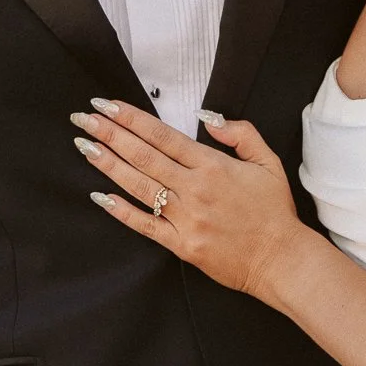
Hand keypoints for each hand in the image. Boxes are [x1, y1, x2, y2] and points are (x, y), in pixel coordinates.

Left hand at [72, 99, 306, 299]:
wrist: (281, 259)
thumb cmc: (274, 211)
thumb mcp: (268, 162)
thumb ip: (241, 134)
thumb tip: (207, 118)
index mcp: (213, 165)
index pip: (162, 135)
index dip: (132, 118)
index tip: (107, 105)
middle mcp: (195, 188)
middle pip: (143, 156)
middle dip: (110, 134)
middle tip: (83, 118)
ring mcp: (186, 218)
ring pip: (139, 186)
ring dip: (108, 165)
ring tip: (85, 146)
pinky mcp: (182, 245)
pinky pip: (145, 225)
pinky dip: (121, 211)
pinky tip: (100, 196)